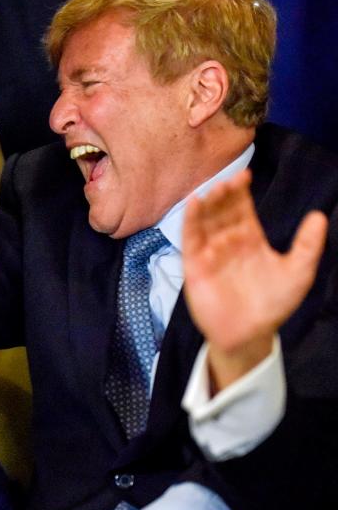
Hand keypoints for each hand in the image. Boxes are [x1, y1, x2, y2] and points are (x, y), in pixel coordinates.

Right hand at [183, 169, 326, 390]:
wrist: (250, 334)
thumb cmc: (273, 304)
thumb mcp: (298, 273)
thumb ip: (308, 245)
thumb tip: (318, 215)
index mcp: (250, 239)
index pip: (242, 209)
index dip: (242, 191)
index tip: (246, 176)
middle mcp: (227, 241)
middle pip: (222, 210)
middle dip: (224, 194)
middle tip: (230, 179)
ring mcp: (209, 252)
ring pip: (205, 220)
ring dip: (208, 203)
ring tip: (214, 188)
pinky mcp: (194, 265)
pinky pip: (190, 238)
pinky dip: (190, 220)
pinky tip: (194, 203)